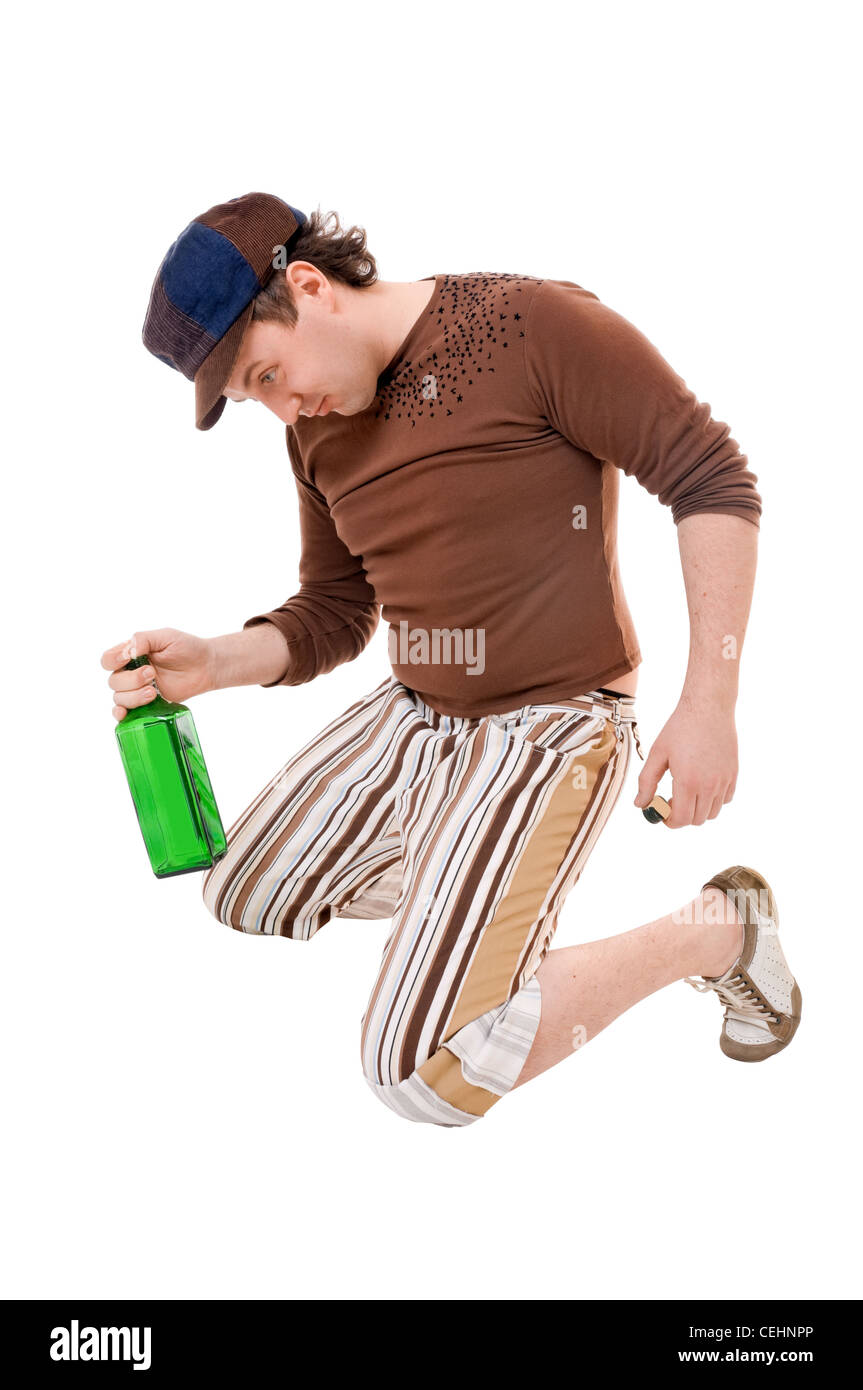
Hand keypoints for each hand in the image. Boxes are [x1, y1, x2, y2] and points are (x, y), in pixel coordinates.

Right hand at [101, 628, 216, 721]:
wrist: (207, 666)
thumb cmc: (187, 647)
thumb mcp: (166, 636)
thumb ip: (143, 639)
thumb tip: (127, 652)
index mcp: (132, 654)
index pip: (108, 659)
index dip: (113, 661)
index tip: (128, 659)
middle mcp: (131, 672)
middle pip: (114, 681)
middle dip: (131, 680)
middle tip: (152, 674)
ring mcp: (139, 689)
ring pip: (119, 698)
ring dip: (133, 697)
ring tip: (153, 692)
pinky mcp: (148, 704)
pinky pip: (127, 712)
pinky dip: (121, 714)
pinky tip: (125, 714)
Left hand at [634, 699, 737, 827]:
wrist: (708, 708)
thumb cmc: (679, 728)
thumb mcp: (657, 753)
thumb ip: (646, 782)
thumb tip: (640, 805)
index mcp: (688, 781)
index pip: (681, 819)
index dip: (668, 821)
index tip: (661, 813)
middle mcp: (709, 785)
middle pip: (697, 820)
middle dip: (681, 816)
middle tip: (670, 801)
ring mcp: (724, 780)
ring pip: (712, 813)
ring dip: (698, 810)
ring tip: (686, 793)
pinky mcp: (733, 774)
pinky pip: (725, 800)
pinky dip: (713, 800)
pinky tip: (702, 785)